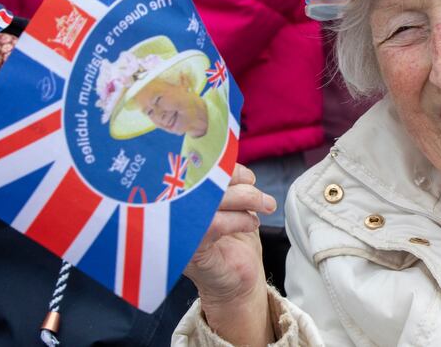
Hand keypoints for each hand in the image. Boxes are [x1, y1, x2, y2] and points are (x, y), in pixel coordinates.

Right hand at [184, 163, 276, 344]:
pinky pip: (213, 225)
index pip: (194, 169)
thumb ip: (224, 182)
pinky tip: (251, 224)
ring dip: (245, 199)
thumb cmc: (234, 242)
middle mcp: (176, 212)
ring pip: (210, 200)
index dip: (221, 166)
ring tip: (264, 206)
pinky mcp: (191, 251)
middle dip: (237, 181)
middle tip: (258, 191)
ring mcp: (180, 232)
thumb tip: (228, 156)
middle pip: (202, 181)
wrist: (238, 283)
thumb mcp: (232, 204)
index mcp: (183, 197)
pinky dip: (238, 219)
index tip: (246, 176)